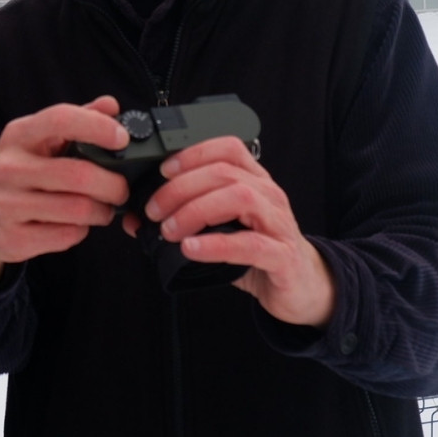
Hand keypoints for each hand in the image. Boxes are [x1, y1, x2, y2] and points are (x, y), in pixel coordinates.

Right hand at [0, 96, 130, 290]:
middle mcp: (8, 168)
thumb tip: (111, 105)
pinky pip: (67, 236)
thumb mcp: (33, 142)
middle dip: (114, 185)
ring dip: (102, 211)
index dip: (97, 127)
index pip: (60, 119)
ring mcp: (7, 205)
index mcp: (17, 136)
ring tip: (102, 209)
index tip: (121, 138)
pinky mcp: (12, 239)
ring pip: (78, 210)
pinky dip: (81, 231)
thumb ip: (73, 122)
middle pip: (78, 174)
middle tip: (121, 189)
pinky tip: (75, 224)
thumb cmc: (12, 173)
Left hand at [142, 136, 335, 327]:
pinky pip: (251, 244)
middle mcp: (269, 196)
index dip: (193, 154)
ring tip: (170, 229)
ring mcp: (278, 224)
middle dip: (182, 188)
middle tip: (155, 210)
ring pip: (239, 198)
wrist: (301, 287)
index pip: (228, 148)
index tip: (163, 171)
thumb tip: (136, 220)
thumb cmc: (259, 253)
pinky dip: (216, 245)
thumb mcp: (222, 230)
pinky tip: (191, 249)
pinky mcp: (282, 256)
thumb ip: (186, 221)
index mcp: (255, 182)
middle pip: (224, 173)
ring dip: (196, 210)